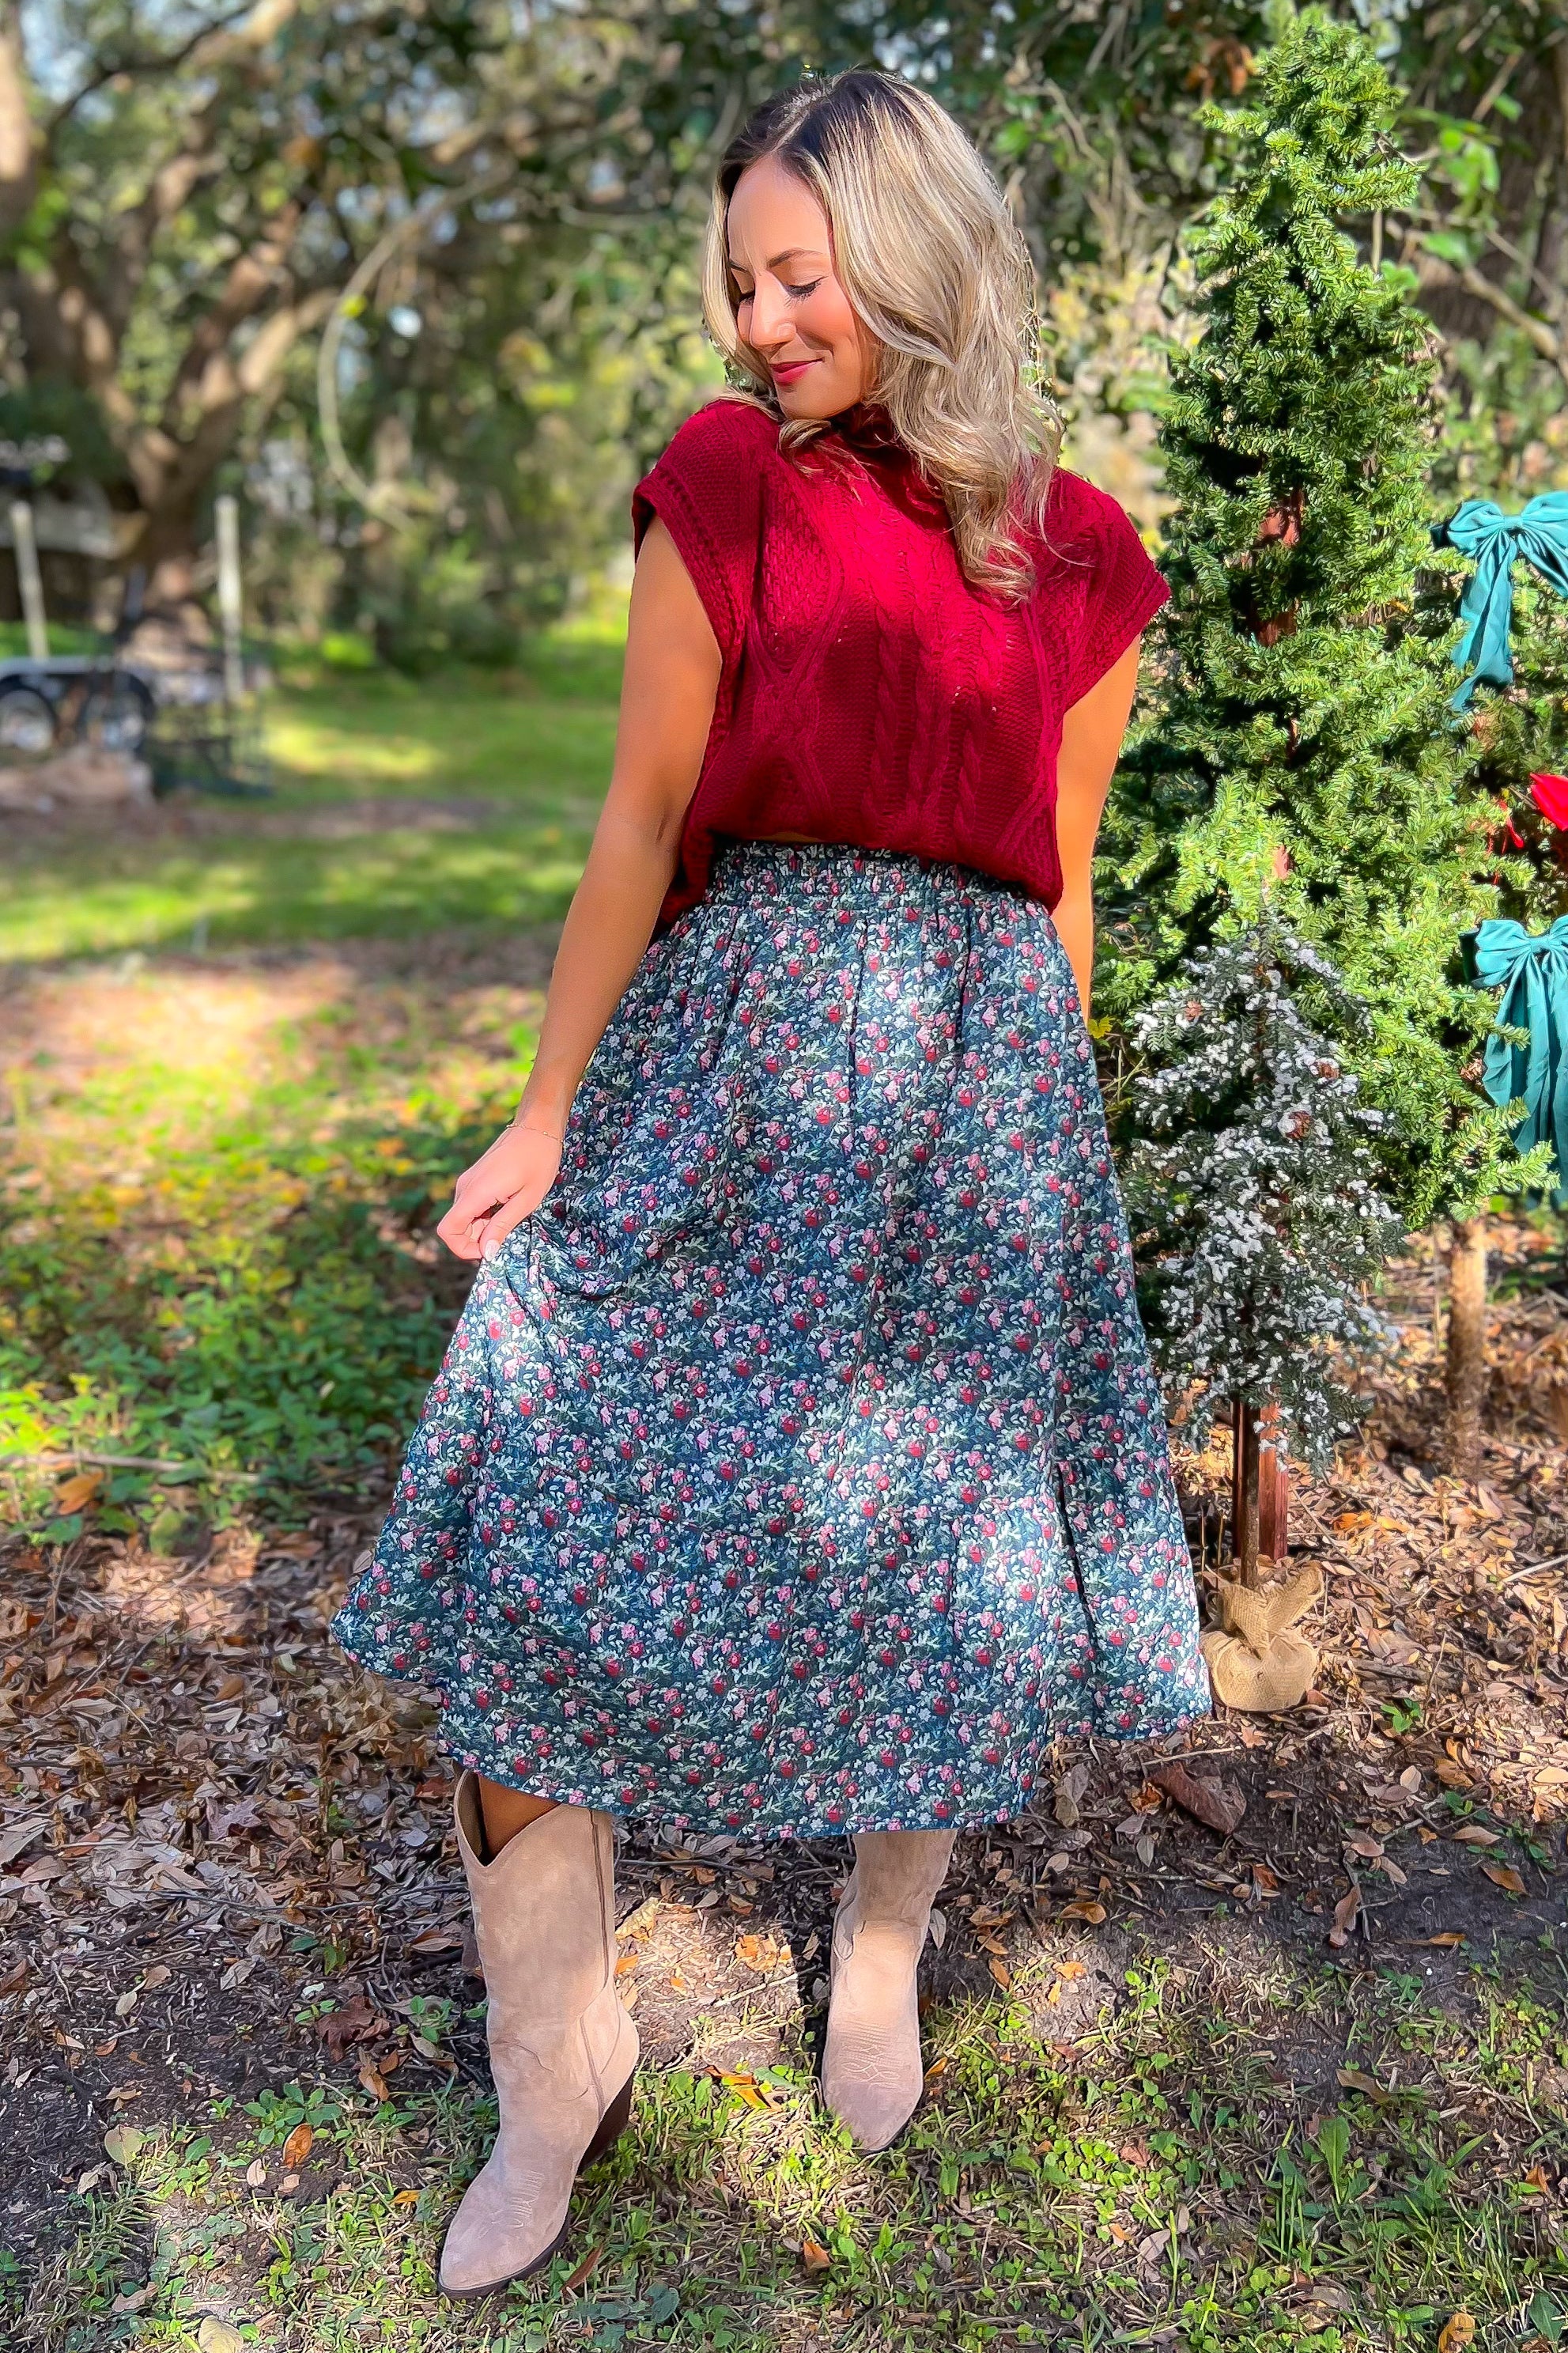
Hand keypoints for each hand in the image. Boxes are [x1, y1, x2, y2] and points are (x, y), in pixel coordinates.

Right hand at [436, 1119, 564, 1263]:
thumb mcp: (527, 1199)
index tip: (489, 1251)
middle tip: (508, 1235)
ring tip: (513, 1217)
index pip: (448, 1230)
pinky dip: (485, 1216)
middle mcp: (465, 1187)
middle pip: (456, 1227)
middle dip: (477, 1240)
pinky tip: (508, 1207)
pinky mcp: (475, 1179)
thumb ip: (503, 1226)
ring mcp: (469, 1181)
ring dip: (483, 1228)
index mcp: (475, 1193)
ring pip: (465, 1217)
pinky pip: (472, 1206)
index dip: (463, 1248)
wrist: (538, 1126)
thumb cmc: (539, 1160)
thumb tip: (487, 1253)